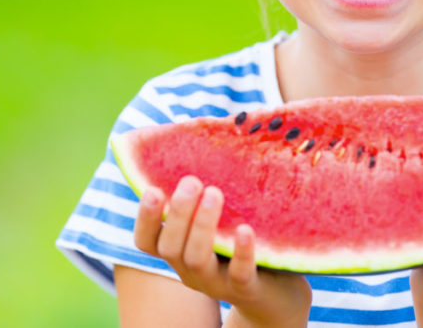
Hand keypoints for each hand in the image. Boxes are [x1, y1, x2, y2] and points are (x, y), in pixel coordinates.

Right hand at [134, 175, 311, 327]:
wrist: (278, 291)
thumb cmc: (240, 243)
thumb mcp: (219, 220)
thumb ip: (204, 193)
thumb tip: (197, 131)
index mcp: (180, 250)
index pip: (147, 241)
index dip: (144, 218)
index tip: (152, 189)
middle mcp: (191, 269)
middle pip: (170, 247)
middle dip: (178, 213)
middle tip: (191, 181)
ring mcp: (216, 282)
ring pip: (196, 260)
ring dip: (202, 226)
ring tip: (215, 193)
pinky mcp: (247, 288)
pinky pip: (239, 275)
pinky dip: (240, 252)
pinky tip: (245, 229)